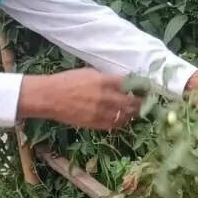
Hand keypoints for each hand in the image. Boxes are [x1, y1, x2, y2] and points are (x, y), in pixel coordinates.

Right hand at [17, 69, 142, 131]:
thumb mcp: (89, 72)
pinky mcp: (95, 124)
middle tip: (146, 101)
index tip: (147, 88)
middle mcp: (106, 97)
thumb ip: (107, 78)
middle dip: (141, 103)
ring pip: (125, 116)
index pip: (131, 84)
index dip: (142, 87)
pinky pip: (114, 125)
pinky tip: (122, 118)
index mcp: (104, 81)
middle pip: (132, 103)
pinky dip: (121, 122)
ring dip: (133, 114)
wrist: (49, 97)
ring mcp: (101, 112)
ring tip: (135, 111)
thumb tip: (121, 82)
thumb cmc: (67, 80)